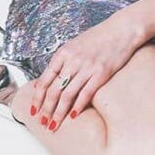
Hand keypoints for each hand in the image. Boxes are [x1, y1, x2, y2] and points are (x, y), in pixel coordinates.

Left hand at [31, 13, 140, 132]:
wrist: (121, 29)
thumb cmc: (98, 38)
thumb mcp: (74, 45)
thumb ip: (61, 62)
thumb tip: (45, 81)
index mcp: (63, 53)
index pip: (45, 79)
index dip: (37, 97)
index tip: (33, 110)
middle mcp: (73, 60)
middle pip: (54, 90)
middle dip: (46, 109)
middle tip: (42, 123)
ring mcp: (87, 67)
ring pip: (67, 95)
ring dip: (59, 113)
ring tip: (54, 125)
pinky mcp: (101, 73)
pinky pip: (85, 94)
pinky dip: (77, 107)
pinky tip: (72, 117)